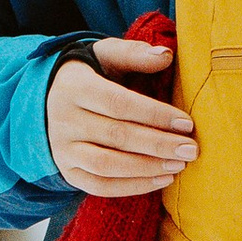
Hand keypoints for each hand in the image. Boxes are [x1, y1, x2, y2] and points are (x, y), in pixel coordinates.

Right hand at [46, 37, 194, 196]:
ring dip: (148, 168)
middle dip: (158, 145)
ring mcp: (63, 149)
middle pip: (116, 136)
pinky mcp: (67, 171)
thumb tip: (166, 55)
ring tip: (179, 165)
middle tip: (190, 149)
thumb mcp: (107, 55)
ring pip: (106, 165)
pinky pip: (99, 186)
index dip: (155, 115)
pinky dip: (132, 186)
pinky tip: (162, 179)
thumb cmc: (92, 75)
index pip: (118, 104)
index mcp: (75, 87)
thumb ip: (135, 54)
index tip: (186, 123)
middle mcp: (64, 120)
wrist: (50, 100)